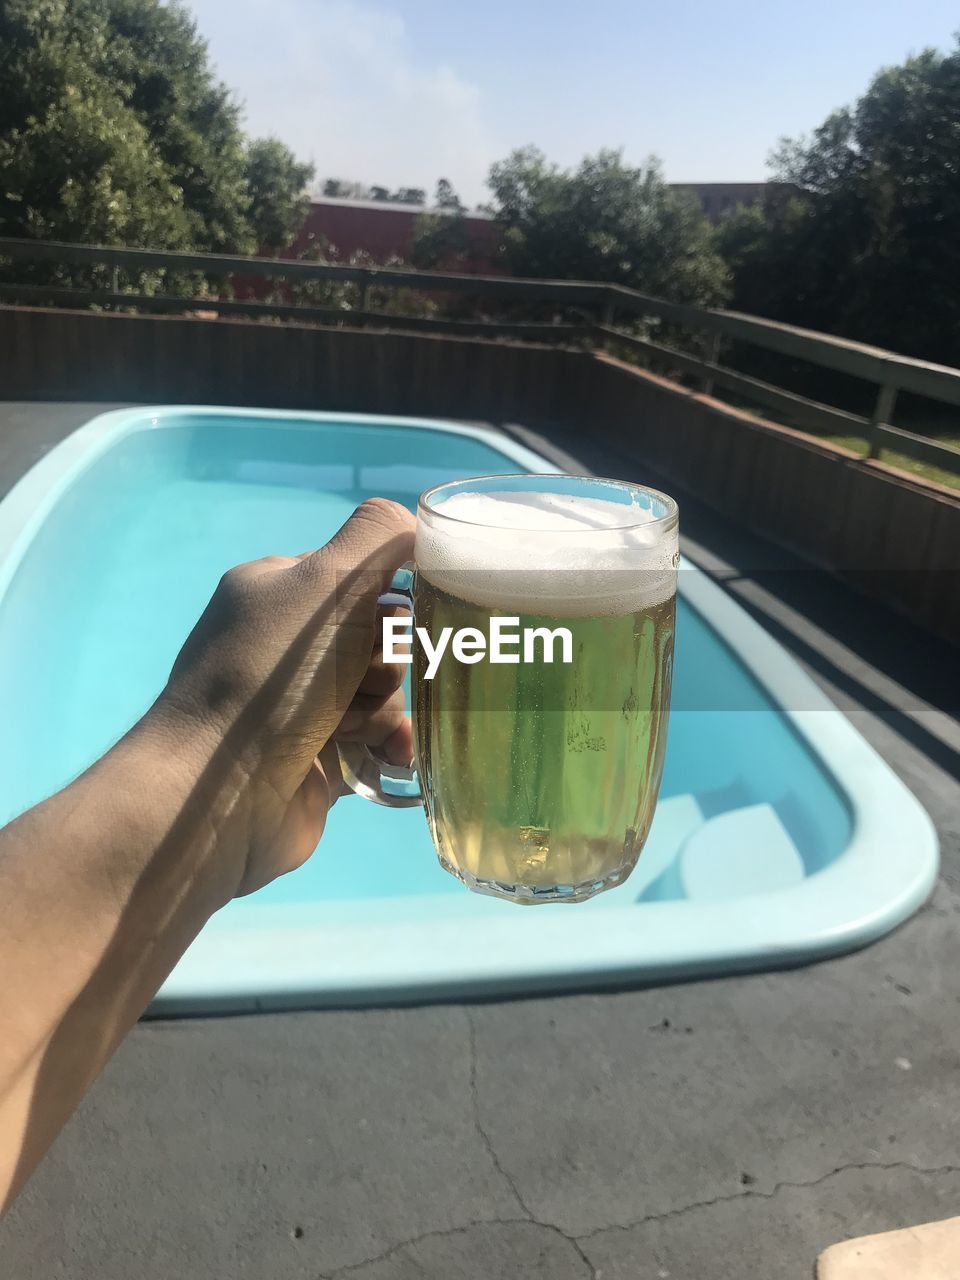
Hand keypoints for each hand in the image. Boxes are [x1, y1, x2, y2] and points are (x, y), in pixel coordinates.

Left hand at [147, 497, 414, 898]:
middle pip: (381, 639)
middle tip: (360, 679)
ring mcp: (302, 707)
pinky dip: (388, 746)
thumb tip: (413, 520)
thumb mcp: (326, 583)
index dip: (388, 602)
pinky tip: (386, 756)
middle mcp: (287, 647)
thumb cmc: (274, 676)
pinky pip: (378, 742)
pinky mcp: (320, 760)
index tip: (387, 623)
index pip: (362, 579)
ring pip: (385, 693)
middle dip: (386, 662)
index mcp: (278, 592)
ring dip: (383, 709)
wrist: (221, 794)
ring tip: (353, 729)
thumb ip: (378, 537)